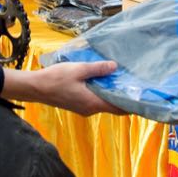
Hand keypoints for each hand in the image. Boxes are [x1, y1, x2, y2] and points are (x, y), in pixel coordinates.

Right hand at [3, 60, 122, 114]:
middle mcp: (90, 109)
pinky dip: (101, 92)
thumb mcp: (79, 70)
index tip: (142, 96)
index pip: (118, 108)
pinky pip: (94, 100)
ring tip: (119, 79)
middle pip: (112, 106)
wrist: (35, 87)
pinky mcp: (77, 104)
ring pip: (103, 102)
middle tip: (133, 84)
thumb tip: (115, 67)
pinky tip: (102, 80)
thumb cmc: (56, 79)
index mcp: (93, 103)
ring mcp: (83, 108)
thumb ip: (98, 69)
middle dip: (123, 97)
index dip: (131, 104)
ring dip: (110, 93)